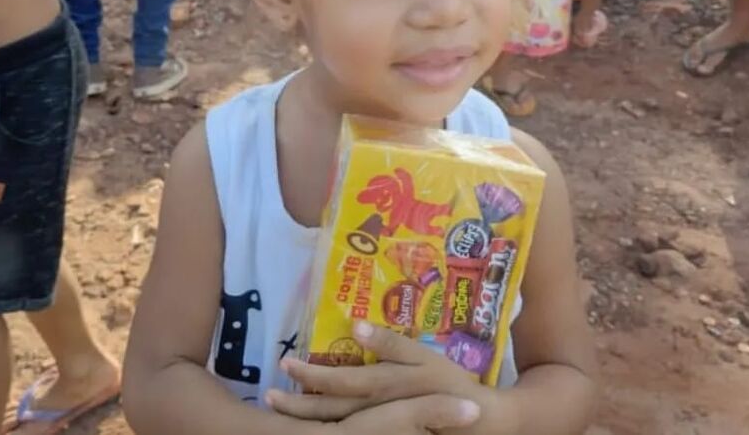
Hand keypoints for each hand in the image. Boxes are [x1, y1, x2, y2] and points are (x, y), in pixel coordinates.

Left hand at [267, 322, 511, 431]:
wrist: (481, 426)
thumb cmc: (451, 386)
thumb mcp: (426, 359)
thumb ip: (392, 343)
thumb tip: (355, 326)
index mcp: (385, 390)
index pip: (339, 385)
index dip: (310, 375)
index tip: (284, 363)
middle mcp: (376, 414)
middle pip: (328, 413)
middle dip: (295, 406)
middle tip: (267, 396)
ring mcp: (380, 432)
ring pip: (335, 429)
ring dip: (305, 419)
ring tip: (278, 407)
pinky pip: (349, 434)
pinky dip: (327, 430)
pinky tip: (309, 424)